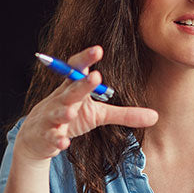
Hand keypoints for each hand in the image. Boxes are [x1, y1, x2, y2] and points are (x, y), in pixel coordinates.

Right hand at [14, 46, 157, 162]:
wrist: (37, 138)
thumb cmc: (70, 119)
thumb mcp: (98, 115)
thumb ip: (124, 114)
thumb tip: (156, 116)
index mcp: (73, 89)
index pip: (76, 69)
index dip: (85, 59)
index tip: (98, 50)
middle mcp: (60, 100)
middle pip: (70, 90)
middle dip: (81, 84)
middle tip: (95, 76)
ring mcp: (51, 118)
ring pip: (56, 112)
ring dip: (63, 111)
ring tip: (70, 111)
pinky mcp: (45, 136)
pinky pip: (50, 137)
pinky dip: (56, 139)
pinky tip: (63, 142)